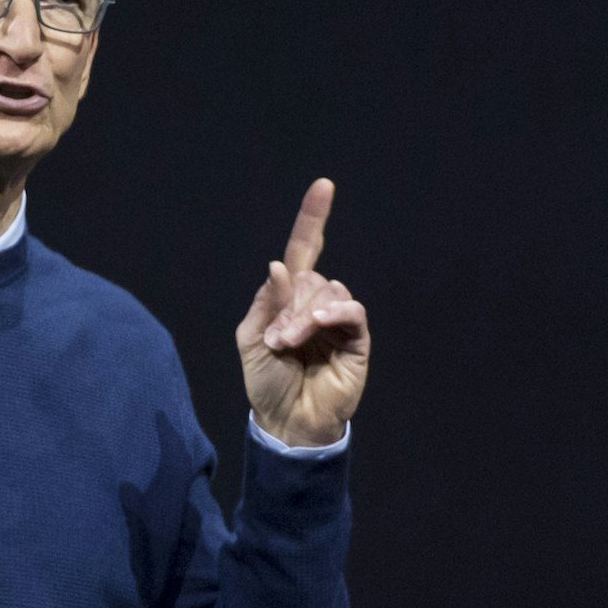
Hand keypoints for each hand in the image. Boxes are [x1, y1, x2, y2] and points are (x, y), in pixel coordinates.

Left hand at [236, 179, 370, 446]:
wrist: (286, 421)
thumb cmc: (266, 382)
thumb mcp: (250, 338)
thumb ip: (265, 302)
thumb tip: (280, 265)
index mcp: (290, 297)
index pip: (304, 250)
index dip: (312, 219)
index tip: (324, 186)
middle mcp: (316, 302)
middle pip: (311, 277)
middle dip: (290, 305)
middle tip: (278, 340)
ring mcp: (338, 320)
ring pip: (330, 291)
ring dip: (305, 315)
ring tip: (290, 344)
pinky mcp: (356, 340)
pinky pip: (352, 310)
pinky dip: (335, 311)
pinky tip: (320, 324)